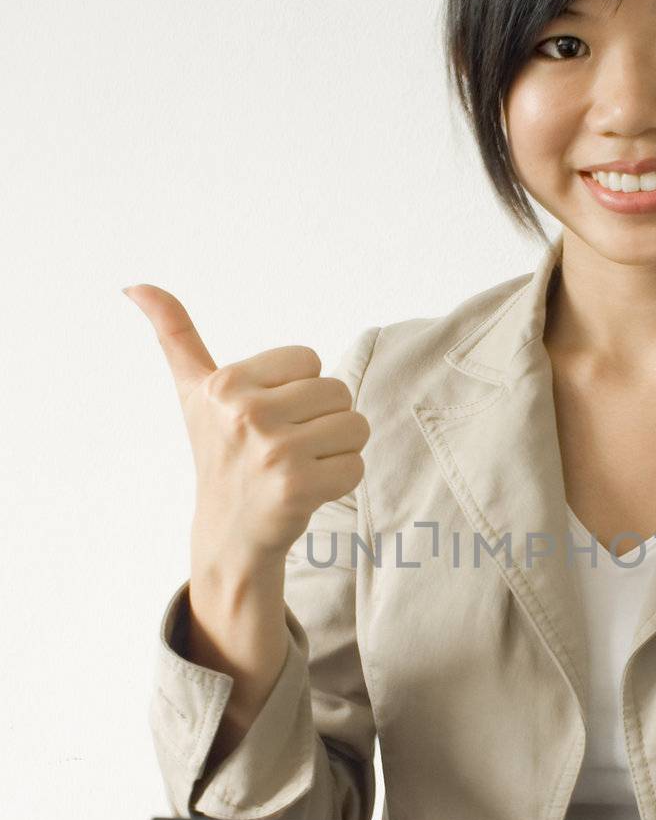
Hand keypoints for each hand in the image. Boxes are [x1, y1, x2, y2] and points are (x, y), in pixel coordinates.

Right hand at [124, 285, 369, 561]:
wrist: (229, 534)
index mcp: (226, 384)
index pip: (310, 360)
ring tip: (300, 465)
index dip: (299, 389)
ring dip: (337, 449)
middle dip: (323, 420)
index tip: (269, 416)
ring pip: (355, 426)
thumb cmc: (219, 453)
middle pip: (338, 391)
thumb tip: (134, 285)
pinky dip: (342, 479)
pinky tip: (308, 490)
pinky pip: (356, 465)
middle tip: (287, 447)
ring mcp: (273, 452)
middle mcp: (246, 414)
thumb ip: (174, 334)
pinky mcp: (298, 487)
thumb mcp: (193, 392)